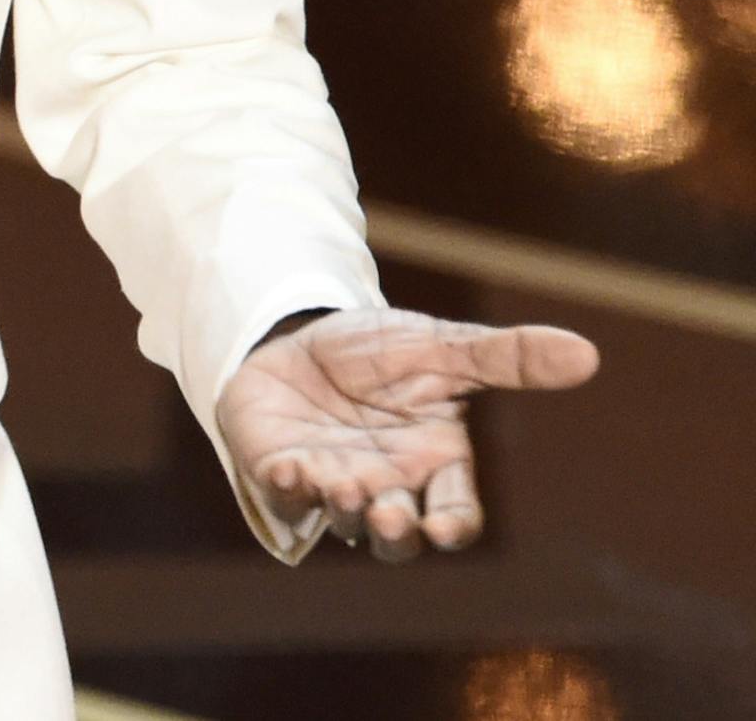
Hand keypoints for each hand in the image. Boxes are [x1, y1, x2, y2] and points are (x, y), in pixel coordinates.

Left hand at [216, 307, 599, 561]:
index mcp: (433, 463)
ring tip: (343, 488)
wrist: (295, 333)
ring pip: (346, 522)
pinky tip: (288, 468)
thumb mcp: (437, 346)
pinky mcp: (282, 471)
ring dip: (346, 511)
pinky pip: (285, 494)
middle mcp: (387, 485)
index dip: (452, 526)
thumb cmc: (374, 351)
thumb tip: (587, 353)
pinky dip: (287, 487)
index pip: (455, 514)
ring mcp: (333, 483)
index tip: (444, 527)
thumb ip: (505, 358)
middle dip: (395, 534)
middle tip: (390, 519)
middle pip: (399, 536)